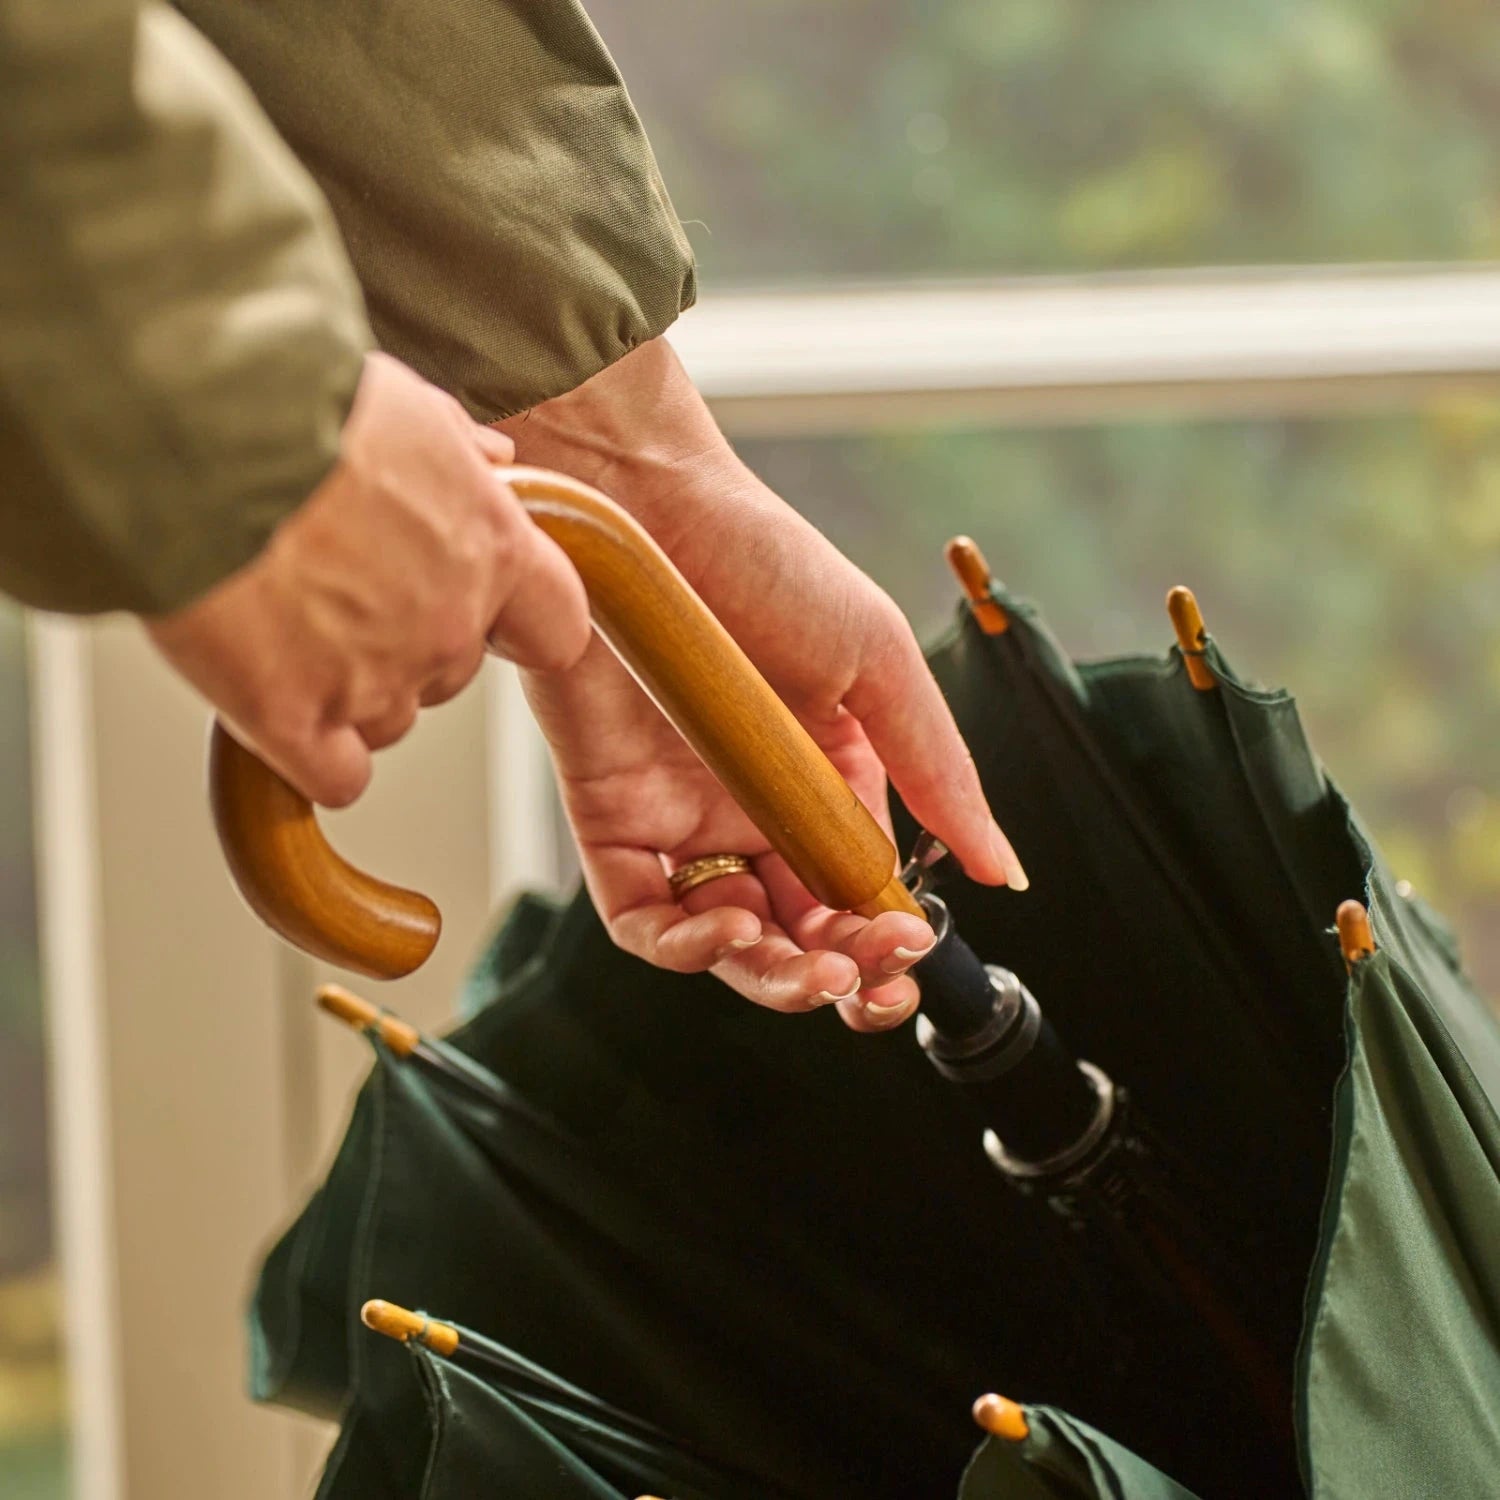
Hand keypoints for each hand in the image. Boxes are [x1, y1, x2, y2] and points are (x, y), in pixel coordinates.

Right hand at [148, 352, 589, 805]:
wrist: (192, 429)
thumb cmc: (294, 399)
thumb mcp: (403, 401)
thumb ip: (456, 446)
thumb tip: (493, 459)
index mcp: (491, 547)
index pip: (555, 625)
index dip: (519, 626)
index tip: (489, 615)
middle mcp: (449, 625)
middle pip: (450, 673)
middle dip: (405, 643)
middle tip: (336, 588)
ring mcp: (374, 680)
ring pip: (388, 721)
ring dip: (348, 691)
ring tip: (282, 622)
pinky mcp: (294, 721)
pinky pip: (337, 776)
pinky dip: (311, 754)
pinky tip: (276, 708)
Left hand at [500, 340, 1025, 1030]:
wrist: (647, 504)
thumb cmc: (766, 563)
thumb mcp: (877, 662)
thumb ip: (938, 771)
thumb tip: (1002, 869)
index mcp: (829, 781)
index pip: (861, 894)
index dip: (885, 943)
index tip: (908, 956)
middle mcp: (756, 811)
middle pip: (797, 933)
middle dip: (834, 973)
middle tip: (859, 977)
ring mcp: (683, 819)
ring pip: (725, 943)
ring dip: (769, 974)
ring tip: (805, 966)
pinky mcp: (612, 818)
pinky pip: (642, 916)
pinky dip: (684, 945)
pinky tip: (728, 929)